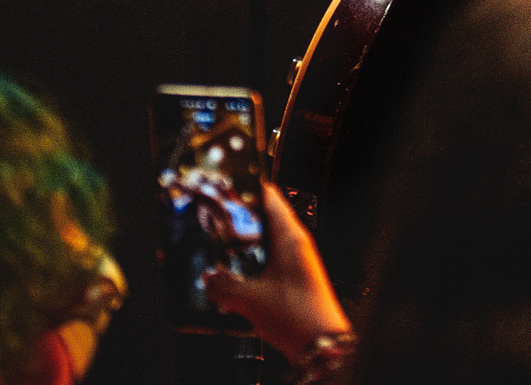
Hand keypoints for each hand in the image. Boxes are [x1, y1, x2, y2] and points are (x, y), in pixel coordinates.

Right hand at [201, 189, 350, 363]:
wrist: (322, 346)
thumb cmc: (298, 317)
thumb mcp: (249, 299)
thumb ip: (222, 286)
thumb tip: (207, 279)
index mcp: (290, 237)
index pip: (269, 197)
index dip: (247, 188)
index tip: (226, 184)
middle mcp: (296, 244)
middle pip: (266, 219)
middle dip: (241, 218)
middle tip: (215, 216)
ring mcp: (297, 262)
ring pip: (267, 241)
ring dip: (245, 243)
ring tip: (220, 246)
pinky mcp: (295, 279)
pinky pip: (270, 261)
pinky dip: (253, 262)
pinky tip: (236, 274)